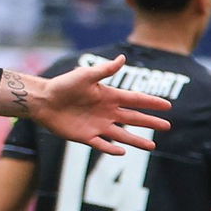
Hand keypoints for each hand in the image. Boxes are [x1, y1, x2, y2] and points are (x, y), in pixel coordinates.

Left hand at [26, 56, 171, 154]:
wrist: (42, 100)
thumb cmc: (63, 85)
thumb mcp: (85, 76)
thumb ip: (104, 70)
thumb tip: (122, 58)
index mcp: (109, 96)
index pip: (135, 99)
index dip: (151, 102)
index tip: (168, 106)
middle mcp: (106, 112)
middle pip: (133, 118)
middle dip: (150, 122)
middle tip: (167, 126)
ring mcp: (97, 125)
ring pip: (122, 134)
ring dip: (136, 140)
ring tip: (152, 146)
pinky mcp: (85, 136)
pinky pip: (102, 144)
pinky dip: (112, 149)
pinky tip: (123, 152)